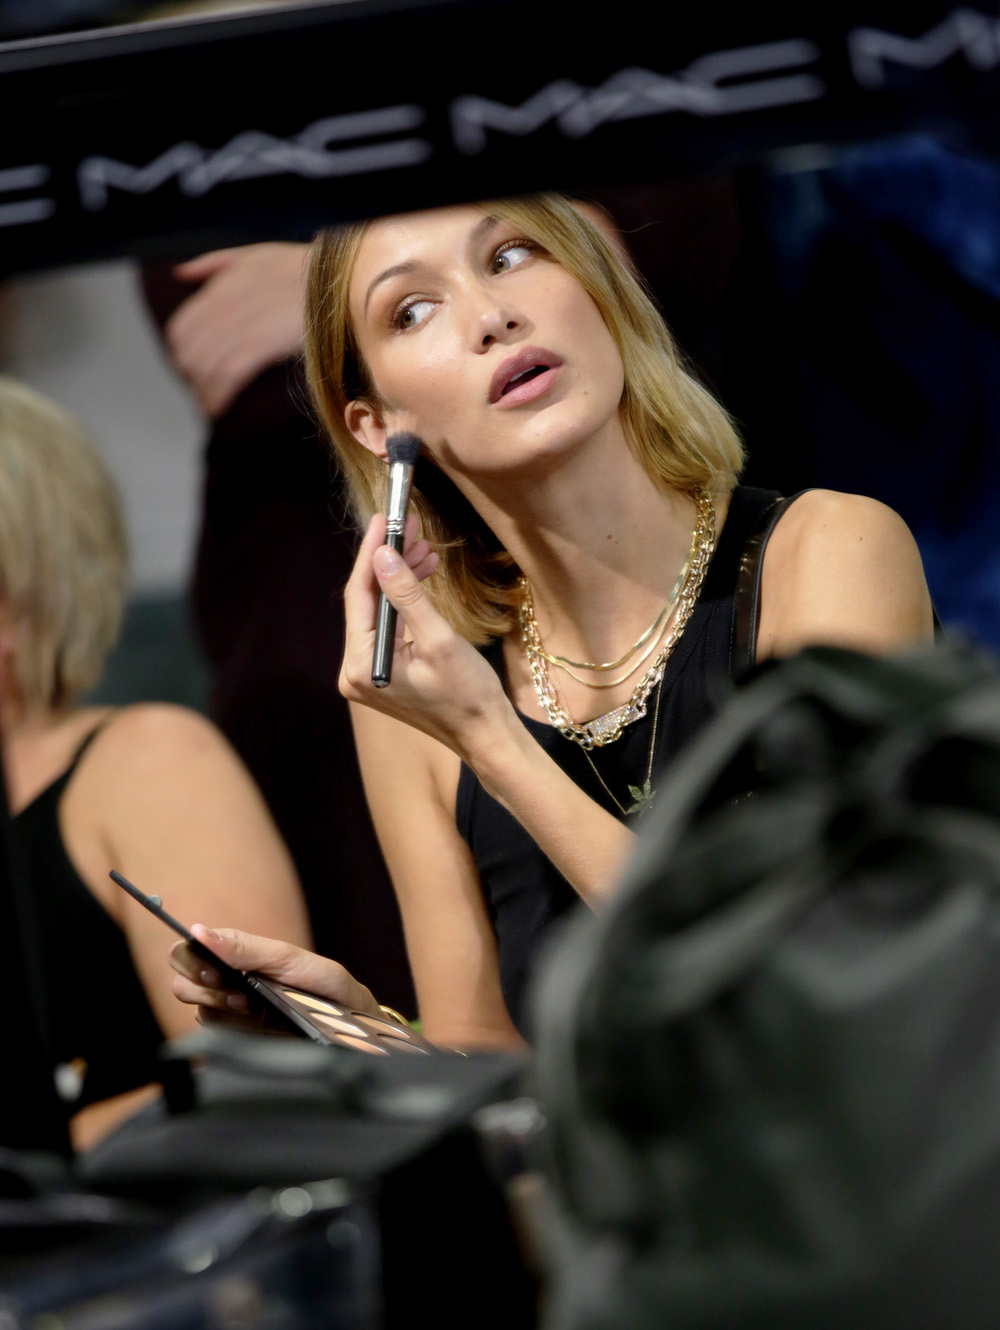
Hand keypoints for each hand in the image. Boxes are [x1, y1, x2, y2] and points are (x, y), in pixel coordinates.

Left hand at [164, 243, 309, 416]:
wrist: (350, 283)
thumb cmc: (308, 273)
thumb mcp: (260, 256)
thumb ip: (217, 263)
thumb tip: (180, 273)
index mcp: (224, 283)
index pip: (181, 327)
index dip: (182, 355)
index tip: (193, 372)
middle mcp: (228, 301)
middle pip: (190, 350)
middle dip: (192, 377)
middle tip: (205, 393)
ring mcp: (245, 321)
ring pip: (206, 364)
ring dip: (204, 390)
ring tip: (211, 405)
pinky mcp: (265, 341)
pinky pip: (228, 373)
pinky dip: (218, 394)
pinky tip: (218, 408)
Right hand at [169, 925, 381, 1030]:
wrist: (351, 1024)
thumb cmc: (324, 984)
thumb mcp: (289, 959)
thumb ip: (245, 948)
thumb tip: (198, 931)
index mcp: (238, 952)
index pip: (189, 949)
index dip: (190, 959)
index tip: (213, 971)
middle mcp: (228, 978)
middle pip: (182, 981)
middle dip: (200, 986)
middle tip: (234, 991)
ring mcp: (231, 1008)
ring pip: (195, 1007)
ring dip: (218, 1007)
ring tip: (250, 1006)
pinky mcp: (239, 1034)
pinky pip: (213, 1031)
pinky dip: (229, 1027)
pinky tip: (254, 1022)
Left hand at [339, 512, 510, 760]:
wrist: (484, 733)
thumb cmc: (467, 694)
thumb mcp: (438, 639)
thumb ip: (407, 595)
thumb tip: (382, 555)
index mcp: (361, 665)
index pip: (358, 596)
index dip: (371, 553)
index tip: (383, 520)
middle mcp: (354, 671)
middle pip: (366, 602)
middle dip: (389, 562)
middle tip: (410, 526)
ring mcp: (367, 673)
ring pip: (378, 611)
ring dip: (399, 578)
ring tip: (423, 546)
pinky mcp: (383, 672)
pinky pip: (388, 627)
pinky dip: (404, 601)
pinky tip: (422, 574)